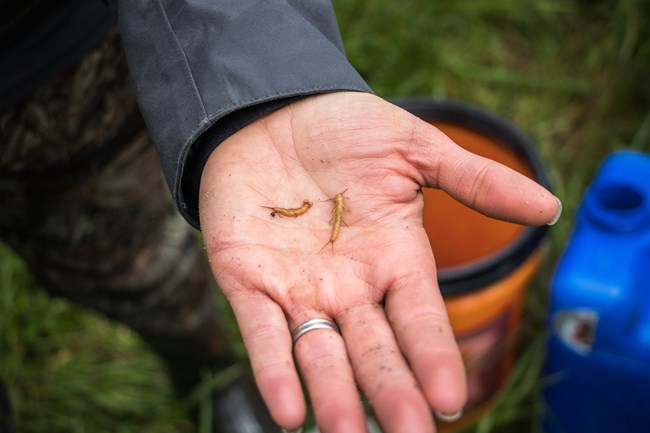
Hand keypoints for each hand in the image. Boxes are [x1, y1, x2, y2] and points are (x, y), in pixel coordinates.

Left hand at [199, 92, 559, 432]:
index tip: (449, 399)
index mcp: (394, 258)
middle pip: (375, 349)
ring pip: (320, 353)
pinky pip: (262, 333)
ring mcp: (298, 288)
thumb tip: (549, 207)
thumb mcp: (413, 148)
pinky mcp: (248, 280)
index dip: (434, 356)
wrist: (270, 112)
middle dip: (392, 390)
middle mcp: (349, 285)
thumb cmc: (343, 128)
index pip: (420, 318)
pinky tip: (289, 411)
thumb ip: (475, 181)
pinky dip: (273, 370)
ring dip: (333, 394)